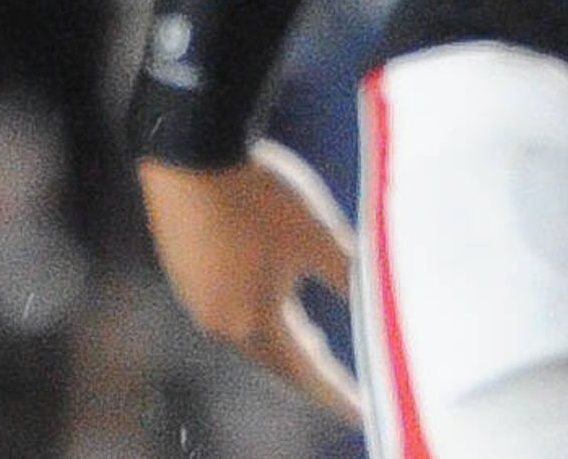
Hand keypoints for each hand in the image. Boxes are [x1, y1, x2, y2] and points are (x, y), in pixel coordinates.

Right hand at [138, 144, 365, 424]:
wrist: (192, 154)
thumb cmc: (259, 199)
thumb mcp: (318, 237)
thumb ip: (351, 277)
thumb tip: (383, 308)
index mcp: (254, 323)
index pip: (305, 374)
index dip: (336, 394)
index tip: (361, 412)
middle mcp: (219, 323)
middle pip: (273, 363)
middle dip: (310, 377)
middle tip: (341, 390)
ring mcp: (195, 299)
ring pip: (249, 338)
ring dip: (284, 348)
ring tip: (313, 351)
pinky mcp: (184, 272)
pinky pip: (228, 311)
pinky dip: (259, 320)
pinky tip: (271, 306)